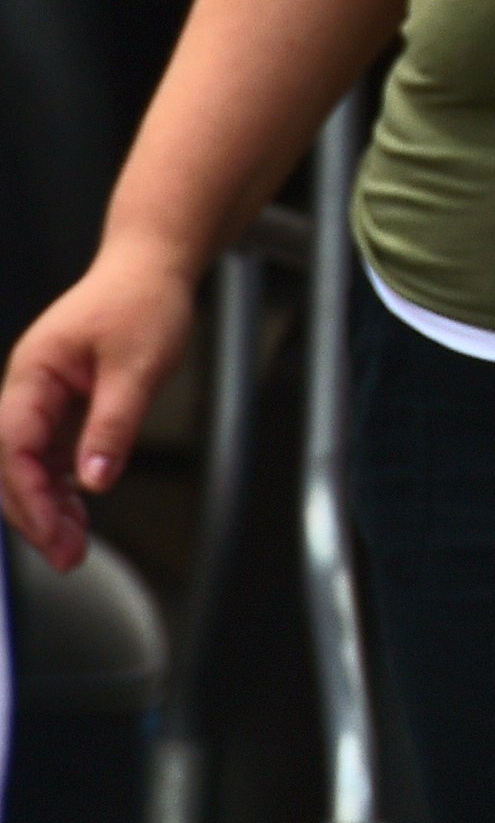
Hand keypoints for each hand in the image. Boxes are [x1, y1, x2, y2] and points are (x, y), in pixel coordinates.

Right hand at [0, 245, 201, 566]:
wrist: (153, 266)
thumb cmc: (144, 301)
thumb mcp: (140, 365)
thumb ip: (114, 423)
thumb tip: (94, 479)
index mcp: (34, 373)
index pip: (14, 446)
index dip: (28, 495)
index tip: (54, 533)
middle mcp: (29, 389)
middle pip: (12, 463)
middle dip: (33, 512)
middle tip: (68, 555)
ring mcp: (43, 398)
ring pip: (28, 465)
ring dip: (46, 505)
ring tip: (74, 546)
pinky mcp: (63, 406)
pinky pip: (49, 455)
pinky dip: (60, 486)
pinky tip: (77, 513)